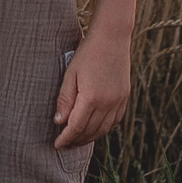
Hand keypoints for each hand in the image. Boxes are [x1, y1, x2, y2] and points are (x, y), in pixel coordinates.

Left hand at [52, 25, 130, 148]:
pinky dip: (104, 129)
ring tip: (78, 140)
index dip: (66, 138)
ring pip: (104, 129)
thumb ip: (65, 100)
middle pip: (90, 131)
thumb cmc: (87, 53)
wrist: (112, 37)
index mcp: (91, 98)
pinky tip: (96, 129)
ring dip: (90, 137)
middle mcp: (107, 103)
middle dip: (76, 140)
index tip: (57, 145)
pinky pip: (115, 121)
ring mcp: (118, 101)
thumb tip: (59, 123)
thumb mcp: (70, 74)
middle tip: (65, 145)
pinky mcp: (124, 97)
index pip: (76, 127)